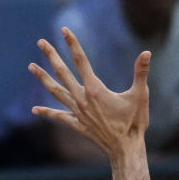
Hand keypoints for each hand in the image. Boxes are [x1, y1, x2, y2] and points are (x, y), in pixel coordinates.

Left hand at [30, 26, 150, 159]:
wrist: (125, 149)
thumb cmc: (135, 122)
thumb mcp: (140, 95)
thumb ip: (141, 73)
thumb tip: (147, 53)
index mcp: (95, 89)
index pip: (81, 61)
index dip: (73, 44)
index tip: (64, 30)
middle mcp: (82, 99)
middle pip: (63, 72)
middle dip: (51, 55)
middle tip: (40, 42)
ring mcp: (78, 112)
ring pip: (56, 91)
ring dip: (43, 78)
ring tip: (31, 66)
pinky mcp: (77, 124)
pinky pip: (59, 116)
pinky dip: (47, 111)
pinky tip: (35, 109)